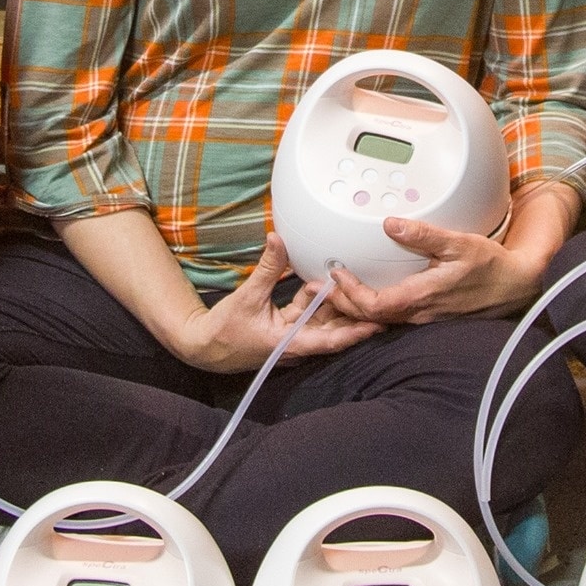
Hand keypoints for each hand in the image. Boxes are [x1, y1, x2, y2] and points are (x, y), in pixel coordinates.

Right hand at [170, 234, 382, 373]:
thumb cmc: (224, 330)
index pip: (331, 340)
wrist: (204, 346)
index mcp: (291, 343)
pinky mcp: (286, 329)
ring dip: (336, 305)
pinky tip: (327, 284)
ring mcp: (292, 337)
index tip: (378, 322)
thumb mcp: (248, 296)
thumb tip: (277, 238)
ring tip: (359, 287)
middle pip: (333, 330)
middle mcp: (297, 343)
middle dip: (355, 315)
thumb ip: (267, 268)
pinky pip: (307, 314)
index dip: (356, 331)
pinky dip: (316, 301)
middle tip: (381, 299)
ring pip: (322, 320)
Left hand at [322, 217, 546, 326]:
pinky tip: (367, 294)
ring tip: (335, 290)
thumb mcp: (459, 243)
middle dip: (342, 304)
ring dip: (355, 308)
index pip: (373, 306)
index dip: (348, 294)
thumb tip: (391, 224)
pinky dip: (373, 309)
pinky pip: (394, 318)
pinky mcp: (430, 317)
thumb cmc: (490, 266)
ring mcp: (425, 319)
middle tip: (320, 286)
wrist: (517, 287)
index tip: (334, 274)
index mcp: (422, 298)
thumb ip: (424, 235)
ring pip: (380, 321)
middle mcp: (420, 314)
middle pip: (369, 318)